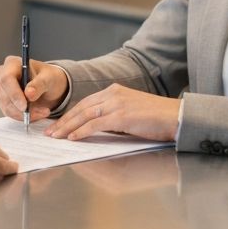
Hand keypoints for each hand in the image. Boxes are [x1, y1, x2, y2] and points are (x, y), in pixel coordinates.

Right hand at [0, 56, 68, 122]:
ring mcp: (2, 89)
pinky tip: (36, 114)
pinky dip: (23, 117)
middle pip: (4, 95)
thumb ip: (40, 84)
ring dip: (24, 114)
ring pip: (7, 107)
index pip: (6, 79)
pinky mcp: (4, 101)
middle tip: (40, 112)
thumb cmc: (48, 77)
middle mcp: (3, 75)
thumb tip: (29, 93)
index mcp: (12, 63)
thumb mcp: (49, 77)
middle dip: (21, 108)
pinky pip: (10, 113)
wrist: (49, 86)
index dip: (14, 94)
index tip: (25, 106)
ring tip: (42, 112)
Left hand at [45, 84, 179, 142]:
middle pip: (81, 107)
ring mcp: (117, 103)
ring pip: (85, 115)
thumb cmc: (157, 118)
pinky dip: (82, 131)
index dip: (70, 114)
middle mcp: (114, 94)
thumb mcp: (130, 112)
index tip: (58, 123)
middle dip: (64, 120)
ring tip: (56, 136)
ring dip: (68, 126)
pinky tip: (73, 137)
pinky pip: (96, 124)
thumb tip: (94, 129)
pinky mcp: (122, 116)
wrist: (176, 116)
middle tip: (50, 131)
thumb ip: (113, 117)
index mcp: (115, 91)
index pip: (86, 102)